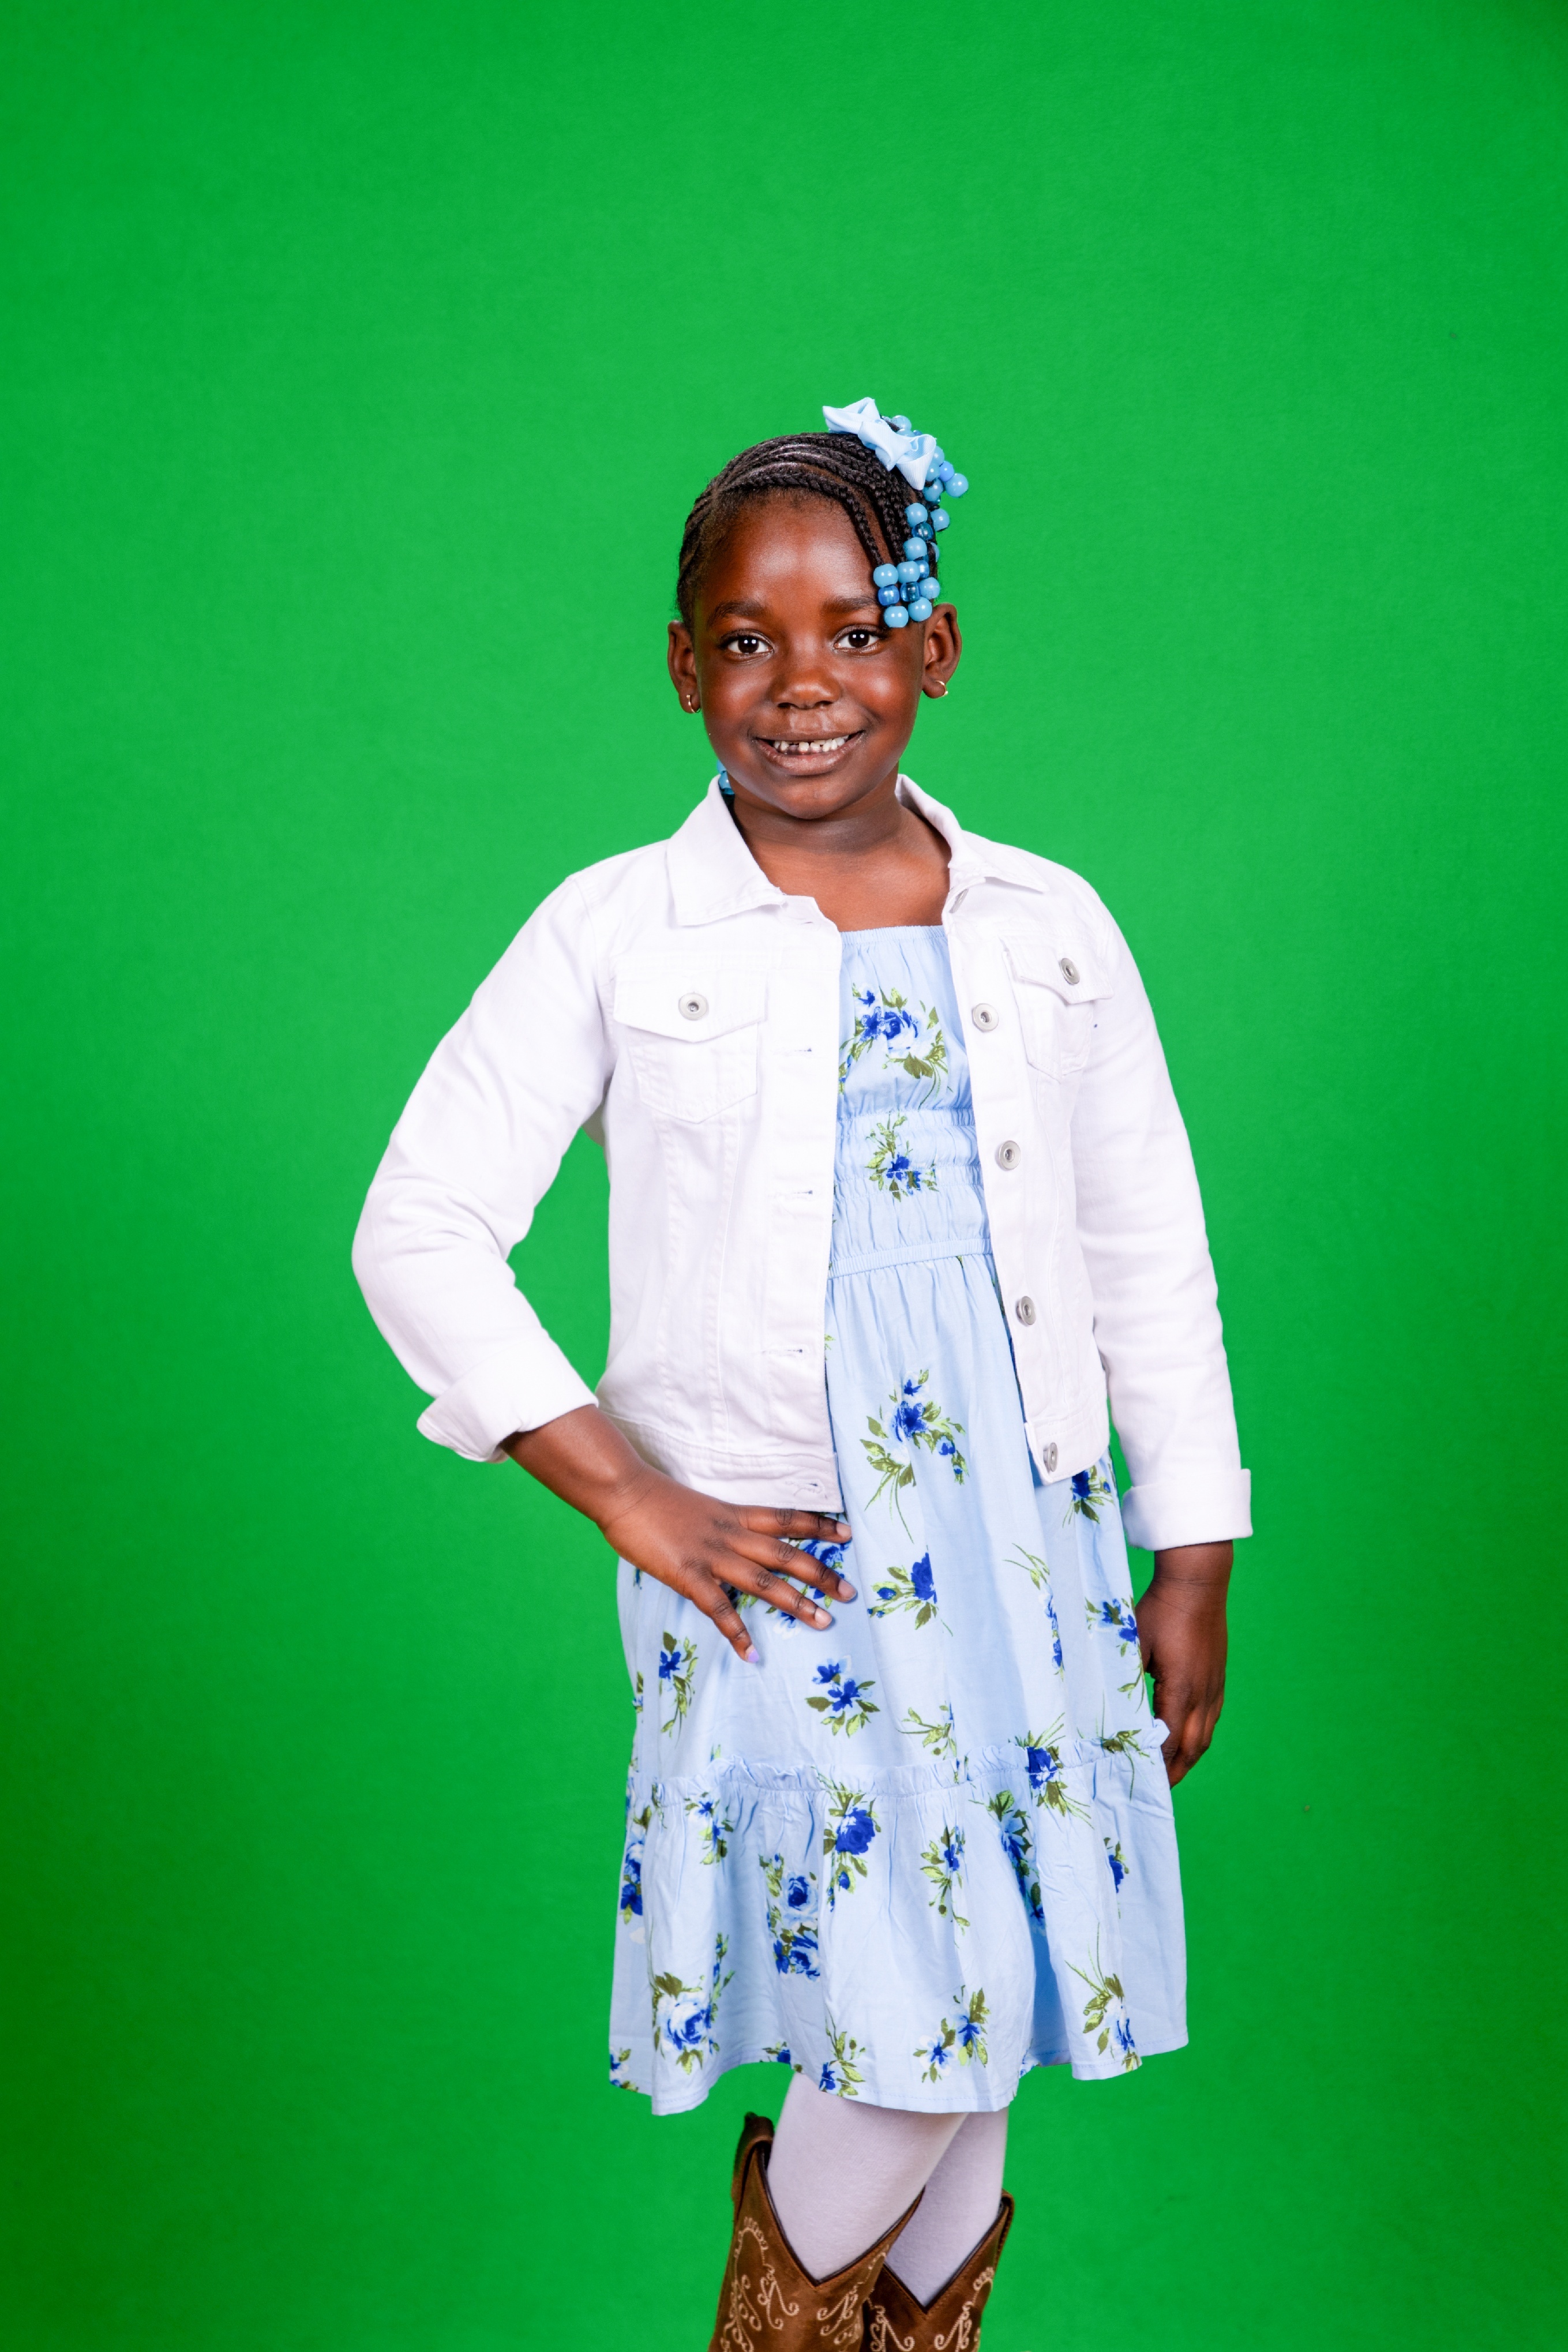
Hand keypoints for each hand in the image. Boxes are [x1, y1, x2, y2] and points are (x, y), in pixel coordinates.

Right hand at [503, 1404, 856, 1661]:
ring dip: (796, 1603)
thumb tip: (730, 1535)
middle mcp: (731, 1534)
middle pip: (787, 1553)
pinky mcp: (687, 1575)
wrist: (623, 1490)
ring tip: (824, 1621)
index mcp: (733, 1513)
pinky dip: (737, 1633)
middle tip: (849, 1592)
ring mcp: (711, 1555)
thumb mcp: (698, 1505)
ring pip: (764, 1581)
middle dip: (821, 1573)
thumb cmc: (654, 1496)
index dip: (819, 1526)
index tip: (847, 1534)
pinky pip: (719, 1609)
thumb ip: (718, 1522)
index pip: (787, 1518)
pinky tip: (752, 1653)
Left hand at [1134, 1541, 1231, 1785]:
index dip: (1157, 1766)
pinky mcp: (1218, 1676)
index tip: (1143, 1783)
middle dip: (1175, 1771)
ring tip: (1172, 1771)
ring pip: (1205, 1735)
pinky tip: (1188, 1737)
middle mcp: (1203, 1694)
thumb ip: (1124, 1677)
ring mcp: (1214, 1686)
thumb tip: (1108, 1706)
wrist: (1197, 1582)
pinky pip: (1211, 1717)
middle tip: (1157, 1789)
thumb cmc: (1162, 1610)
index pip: (1169, 1741)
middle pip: (1192, 1747)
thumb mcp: (1134, 1643)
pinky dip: (1199, 1736)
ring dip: (1189, 1756)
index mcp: (1181, 1690)